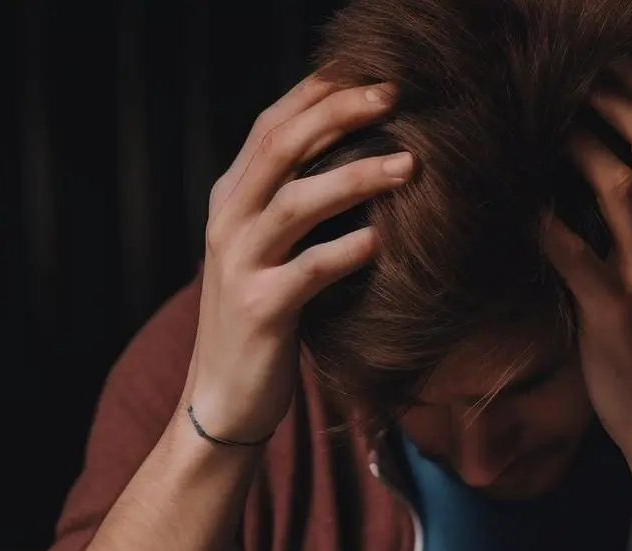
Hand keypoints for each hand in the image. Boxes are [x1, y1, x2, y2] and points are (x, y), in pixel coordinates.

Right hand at [185, 74, 413, 441]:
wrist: (223, 397)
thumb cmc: (264, 318)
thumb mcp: (268, 249)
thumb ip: (293, 202)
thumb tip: (355, 153)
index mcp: (231, 199)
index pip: (270, 125)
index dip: (317, 92)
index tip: (371, 72)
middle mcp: (229, 223)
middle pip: (280, 146)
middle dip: (338, 114)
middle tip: (394, 96)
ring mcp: (240, 265)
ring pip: (295, 202)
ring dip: (354, 176)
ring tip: (408, 163)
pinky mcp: (261, 311)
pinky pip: (308, 271)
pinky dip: (347, 251)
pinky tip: (382, 241)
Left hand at [540, 59, 631, 472]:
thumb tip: (605, 153)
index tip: (596, 60)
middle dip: (604, 95)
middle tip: (556, 77)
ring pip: (620, 184)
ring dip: (573, 145)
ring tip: (534, 124)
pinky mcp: (617, 312)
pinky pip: (574, 253)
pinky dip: (541, 221)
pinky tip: (513, 203)